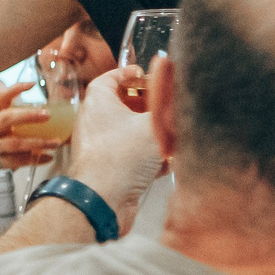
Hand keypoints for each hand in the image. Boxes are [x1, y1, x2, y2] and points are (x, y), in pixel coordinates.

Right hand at [0, 79, 64, 170]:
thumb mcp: (3, 130)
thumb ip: (19, 122)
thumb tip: (51, 114)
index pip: (0, 98)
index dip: (14, 89)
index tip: (33, 85)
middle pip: (5, 118)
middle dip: (28, 115)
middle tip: (48, 115)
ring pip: (14, 143)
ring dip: (38, 142)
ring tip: (56, 143)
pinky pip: (18, 161)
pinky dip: (35, 159)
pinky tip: (48, 157)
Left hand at [65, 71, 163, 228]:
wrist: (104, 200)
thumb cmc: (120, 157)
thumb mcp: (154, 124)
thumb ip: (168, 105)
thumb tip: (178, 91)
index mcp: (99, 102)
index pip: (110, 78)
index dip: (129, 74)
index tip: (145, 74)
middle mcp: (96, 122)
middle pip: (125, 106)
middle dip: (150, 107)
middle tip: (167, 107)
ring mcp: (103, 146)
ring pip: (132, 133)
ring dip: (154, 135)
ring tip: (173, 137)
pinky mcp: (111, 168)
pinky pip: (133, 156)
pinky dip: (149, 157)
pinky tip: (165, 164)